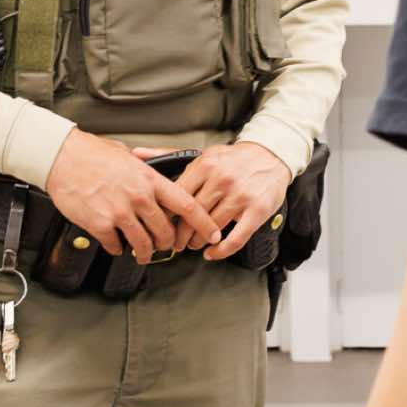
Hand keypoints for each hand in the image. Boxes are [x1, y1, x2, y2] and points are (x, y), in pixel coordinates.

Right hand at [45, 130, 220, 264]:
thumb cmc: (93, 154)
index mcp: (149, 179)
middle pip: (165, 230)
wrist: (63, 157)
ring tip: (143, 253)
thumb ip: (145, 172)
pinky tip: (117, 245)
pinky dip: (118, 249)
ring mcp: (120, 213)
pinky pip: (116, 246)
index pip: (185, 204)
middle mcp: (139, 197)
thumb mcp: (128, 157)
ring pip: (143, 244)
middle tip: (167, 245)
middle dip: (168, 242)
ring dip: (145, 252)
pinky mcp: (100, 225)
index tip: (211, 232)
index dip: (202, 222)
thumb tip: (154, 181)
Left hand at [133, 141, 291, 260]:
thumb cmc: (232, 159)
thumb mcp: (202, 153)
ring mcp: (240, 196)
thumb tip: (136, 155)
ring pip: (210, 229)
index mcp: (205, 165)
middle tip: (176, 243)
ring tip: (194, 245)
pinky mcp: (257, 211)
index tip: (163, 226)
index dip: (167, 217)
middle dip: (180, 235)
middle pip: (191, 217)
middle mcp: (222, 180)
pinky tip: (212, 252)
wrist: (270, 155)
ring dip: (198, 243)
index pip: (177, 198)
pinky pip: (235, 239)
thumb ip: (168, 155)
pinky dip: (220, 251)